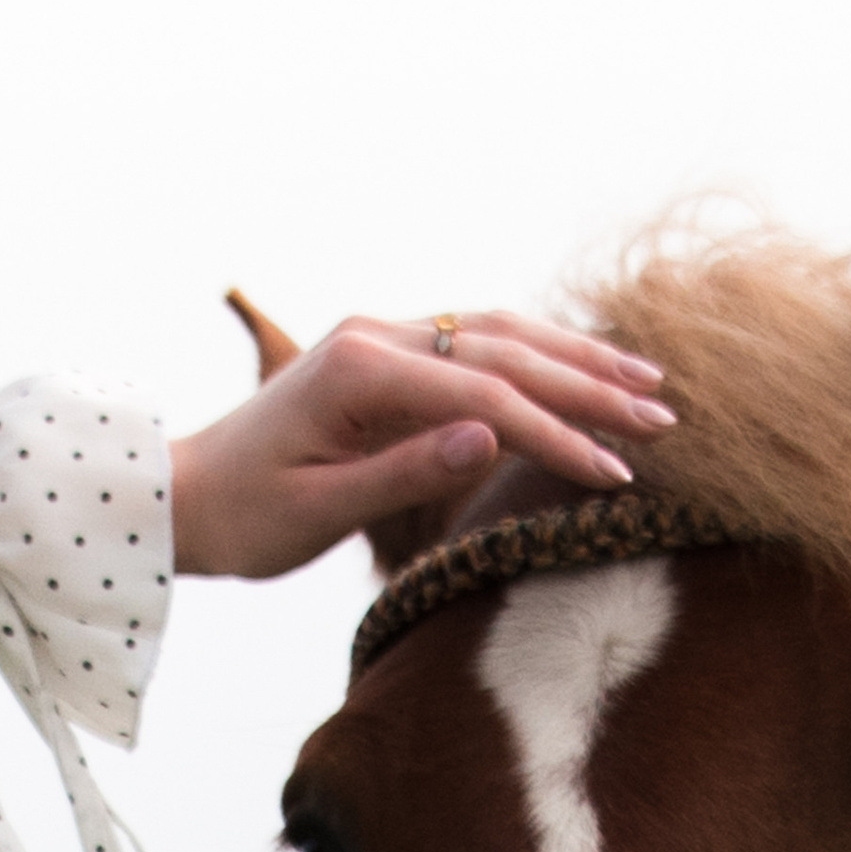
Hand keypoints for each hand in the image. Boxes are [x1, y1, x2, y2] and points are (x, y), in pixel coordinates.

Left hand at [169, 311, 673, 579]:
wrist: (187, 494)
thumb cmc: (247, 517)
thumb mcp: (319, 511)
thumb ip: (404, 472)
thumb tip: (490, 438)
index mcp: (359, 369)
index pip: (486, 397)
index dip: (557, 435)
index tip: (615, 475)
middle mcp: (377, 336)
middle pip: (505, 350)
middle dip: (589, 385)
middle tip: (663, 418)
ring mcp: (384, 338)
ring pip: (499, 333)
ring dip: (575, 358)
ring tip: (644, 384)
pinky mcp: (388, 355)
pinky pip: (478, 344)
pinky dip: (538, 357)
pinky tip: (581, 371)